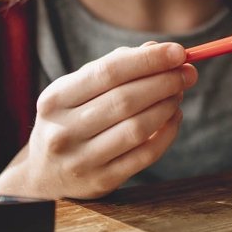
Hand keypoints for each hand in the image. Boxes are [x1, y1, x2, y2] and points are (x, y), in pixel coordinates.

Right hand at [0, 42, 196, 198]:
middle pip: (125, 99)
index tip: (178, 52)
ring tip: (179, 93)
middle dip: (164, 81)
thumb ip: (114, 67)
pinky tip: (174, 117)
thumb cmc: (68, 121)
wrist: (43, 176)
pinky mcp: (102, 181)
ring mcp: (82, 159)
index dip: (147, 60)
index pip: (108, 72)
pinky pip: (145, 155)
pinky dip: (167, 133)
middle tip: (187, 72)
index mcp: (55, 99)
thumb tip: (157, 49)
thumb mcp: (76, 91)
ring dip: (167, 106)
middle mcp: (64, 130)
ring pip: (137, 128)